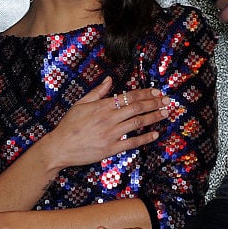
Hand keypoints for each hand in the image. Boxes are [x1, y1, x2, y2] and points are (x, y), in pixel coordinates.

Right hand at [37, 77, 169, 170]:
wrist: (59, 147)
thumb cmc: (69, 125)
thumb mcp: (80, 104)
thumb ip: (97, 92)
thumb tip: (110, 79)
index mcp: (102, 106)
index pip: (129, 96)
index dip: (145, 93)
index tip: (157, 91)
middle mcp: (109, 118)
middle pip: (137, 108)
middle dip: (154, 103)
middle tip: (167, 100)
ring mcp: (110, 134)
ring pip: (137, 123)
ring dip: (154, 117)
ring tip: (165, 113)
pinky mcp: (111, 149)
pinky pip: (132, 142)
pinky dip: (145, 138)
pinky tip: (155, 134)